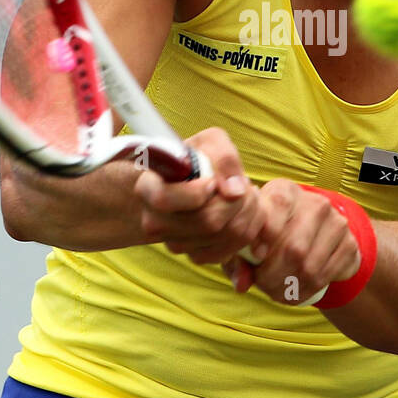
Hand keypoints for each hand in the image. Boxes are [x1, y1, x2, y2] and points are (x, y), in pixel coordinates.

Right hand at [135, 127, 265, 262]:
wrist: (194, 181)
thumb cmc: (200, 158)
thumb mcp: (211, 142)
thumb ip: (224, 158)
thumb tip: (234, 191)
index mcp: (148, 189)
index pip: (166, 200)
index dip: (198, 191)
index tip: (212, 181)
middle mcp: (155, 222)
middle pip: (208, 221)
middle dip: (239, 201)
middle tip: (246, 185)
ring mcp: (174, 243)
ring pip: (225, 236)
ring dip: (249, 213)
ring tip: (248, 195)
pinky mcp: (195, 256)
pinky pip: (231, 250)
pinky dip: (249, 230)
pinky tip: (247, 213)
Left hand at [221, 179, 360, 304]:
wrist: (315, 235)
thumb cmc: (272, 235)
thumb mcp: (252, 238)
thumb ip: (240, 259)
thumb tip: (241, 284)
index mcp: (285, 191)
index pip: (277, 205)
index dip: (265, 233)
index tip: (256, 255)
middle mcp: (314, 202)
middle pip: (294, 246)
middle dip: (273, 275)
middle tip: (263, 285)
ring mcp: (336, 223)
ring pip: (309, 266)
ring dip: (289, 287)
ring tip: (275, 291)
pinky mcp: (349, 244)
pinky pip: (325, 276)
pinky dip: (306, 292)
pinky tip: (294, 293)